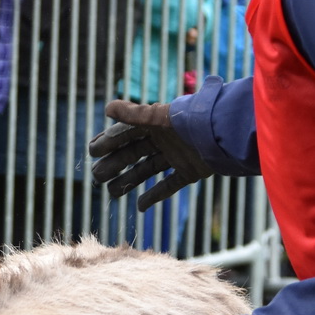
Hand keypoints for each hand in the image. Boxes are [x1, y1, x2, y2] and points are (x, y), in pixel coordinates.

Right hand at [87, 99, 214, 209]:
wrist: (223, 134)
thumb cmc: (189, 121)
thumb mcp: (158, 117)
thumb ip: (132, 114)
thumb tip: (106, 108)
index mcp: (156, 124)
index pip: (126, 133)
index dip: (109, 142)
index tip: (91, 152)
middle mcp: (165, 140)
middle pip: (134, 154)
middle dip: (114, 164)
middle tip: (96, 177)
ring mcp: (177, 157)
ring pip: (147, 170)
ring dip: (129, 180)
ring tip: (111, 193)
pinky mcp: (191, 171)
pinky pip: (169, 185)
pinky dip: (155, 196)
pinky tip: (139, 207)